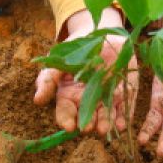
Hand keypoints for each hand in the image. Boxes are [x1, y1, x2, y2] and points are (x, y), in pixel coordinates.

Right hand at [34, 7, 137, 135]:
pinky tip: (121, 125)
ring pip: (105, 117)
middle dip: (88, 124)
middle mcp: (88, 102)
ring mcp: (107, 98)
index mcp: (69, 97)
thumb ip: (48, 79)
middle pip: (87, 118)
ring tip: (103, 129)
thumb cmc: (75, 50)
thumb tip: (37, 100)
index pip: (66, 113)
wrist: (100, 33)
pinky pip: (124, 108)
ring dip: (105, 124)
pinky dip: (123, 118)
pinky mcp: (125, 93)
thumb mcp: (59, 61)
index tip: (69, 126)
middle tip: (88, 127)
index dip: (66, 120)